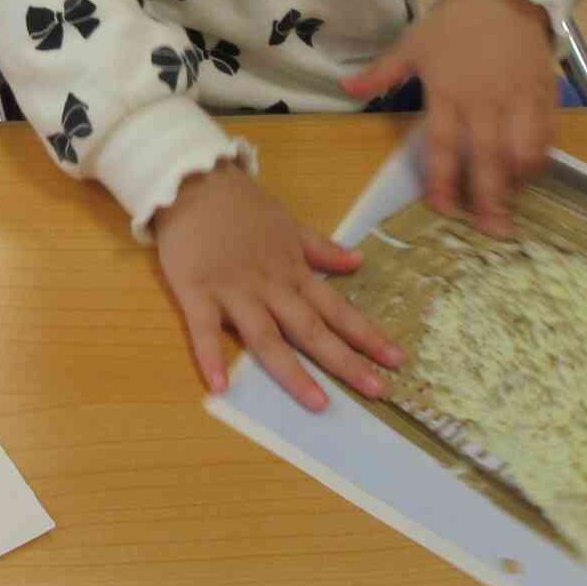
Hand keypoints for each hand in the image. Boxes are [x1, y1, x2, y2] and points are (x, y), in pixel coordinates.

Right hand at [154, 164, 401, 411]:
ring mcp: (233, 291)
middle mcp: (269, 287)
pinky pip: (203, 330)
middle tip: (378, 391)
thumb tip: (358, 263)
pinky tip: (219, 387)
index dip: (366, 334)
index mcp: (292, 271)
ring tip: (318, 404)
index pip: (336, 308)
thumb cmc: (239, 204)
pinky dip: (210, 358)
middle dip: (346, 361)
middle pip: (310, 329)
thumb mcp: (287, 223)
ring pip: (266, 338)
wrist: (190, 181)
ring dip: (292, 372)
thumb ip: (320, 248)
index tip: (396, 359)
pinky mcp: (196, 292)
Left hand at [342, 0, 555, 235]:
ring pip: (522, 151)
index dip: (441, 180)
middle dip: (488, 197)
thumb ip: (380, 74)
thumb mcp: (411, 44)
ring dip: (517, 181)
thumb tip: (344, 89)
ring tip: (511, 205)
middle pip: (486, 158)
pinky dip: (541, 157)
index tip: (441, 208)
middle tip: (490, 230)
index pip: (442, 146)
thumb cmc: (452, 23)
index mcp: (447, 92)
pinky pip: (547, 133)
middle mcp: (485, 101)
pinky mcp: (545, 93)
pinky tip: (532, 173)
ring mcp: (519, 98)